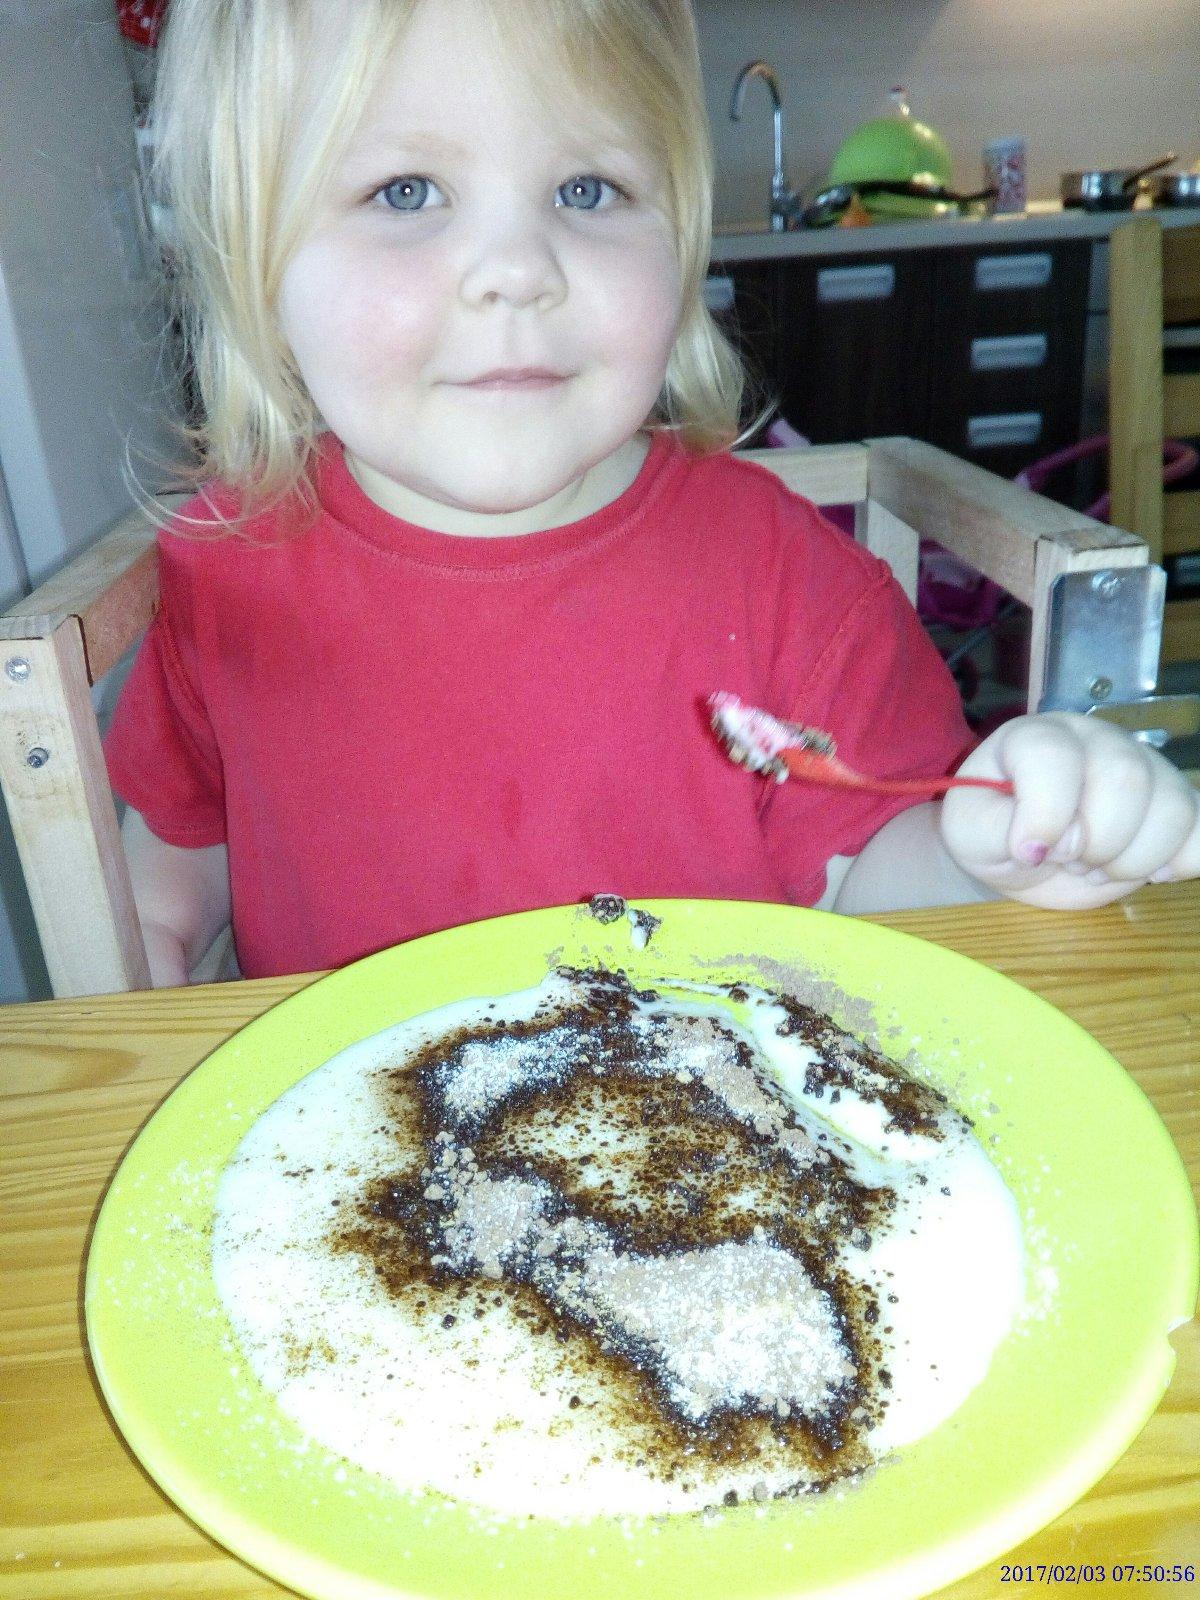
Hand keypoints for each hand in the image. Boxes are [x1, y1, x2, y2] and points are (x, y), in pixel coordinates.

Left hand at [940, 712, 1199, 908]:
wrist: (1019, 855)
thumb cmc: (992, 832)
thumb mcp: (968, 833)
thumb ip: (994, 828)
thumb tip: (1046, 843)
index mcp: (1036, 737)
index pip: (1054, 757)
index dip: (1046, 813)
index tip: (1029, 852)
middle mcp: (1096, 740)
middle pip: (1126, 779)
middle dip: (1096, 841)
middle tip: (1069, 860)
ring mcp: (1143, 767)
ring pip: (1173, 807)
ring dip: (1132, 859)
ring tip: (1097, 866)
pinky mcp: (1173, 804)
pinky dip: (1183, 861)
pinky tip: (1148, 872)